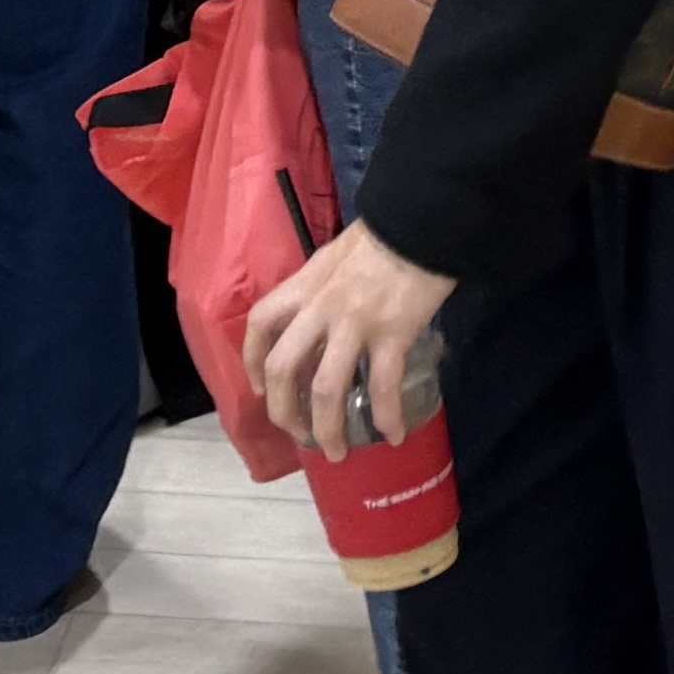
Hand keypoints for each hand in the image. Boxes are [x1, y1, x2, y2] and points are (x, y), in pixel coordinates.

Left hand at [245, 222, 456, 459]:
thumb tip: (321, 317)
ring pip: (326, 389)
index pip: (260, 323)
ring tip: (337, 452)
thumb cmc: (382, 235)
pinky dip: (386, 416)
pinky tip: (393, 433)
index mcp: (304, 285)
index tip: (261, 388)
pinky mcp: (392, 333)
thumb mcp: (335, 256)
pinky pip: (381, 386)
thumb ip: (321, 287)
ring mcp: (354, 323)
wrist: (421, 221)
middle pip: (283, 368)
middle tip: (299, 434)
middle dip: (284, 412)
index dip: (252, 360)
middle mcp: (320, 307)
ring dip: (328, 429)